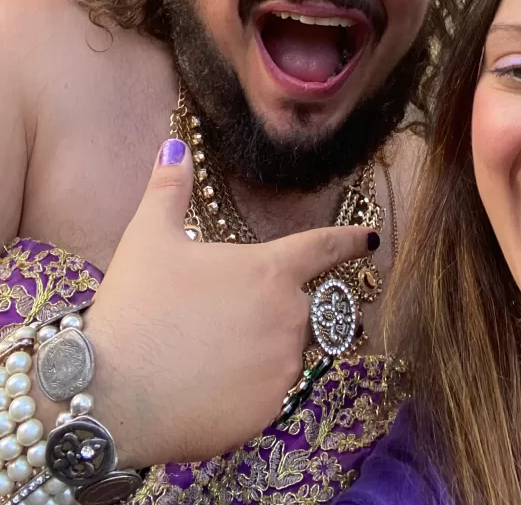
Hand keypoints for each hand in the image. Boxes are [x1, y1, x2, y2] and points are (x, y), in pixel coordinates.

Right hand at [78, 140, 374, 468]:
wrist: (111, 396)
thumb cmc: (136, 307)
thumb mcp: (149, 238)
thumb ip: (169, 189)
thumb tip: (175, 145)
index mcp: (270, 271)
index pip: (324, 249)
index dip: (349, 241)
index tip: (371, 240)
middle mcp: (289, 318)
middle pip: (305, 307)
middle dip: (281, 307)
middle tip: (228, 316)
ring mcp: (282, 369)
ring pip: (289, 353)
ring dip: (266, 348)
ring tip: (212, 352)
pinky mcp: (268, 413)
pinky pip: (270, 394)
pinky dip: (250, 388)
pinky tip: (209, 387)